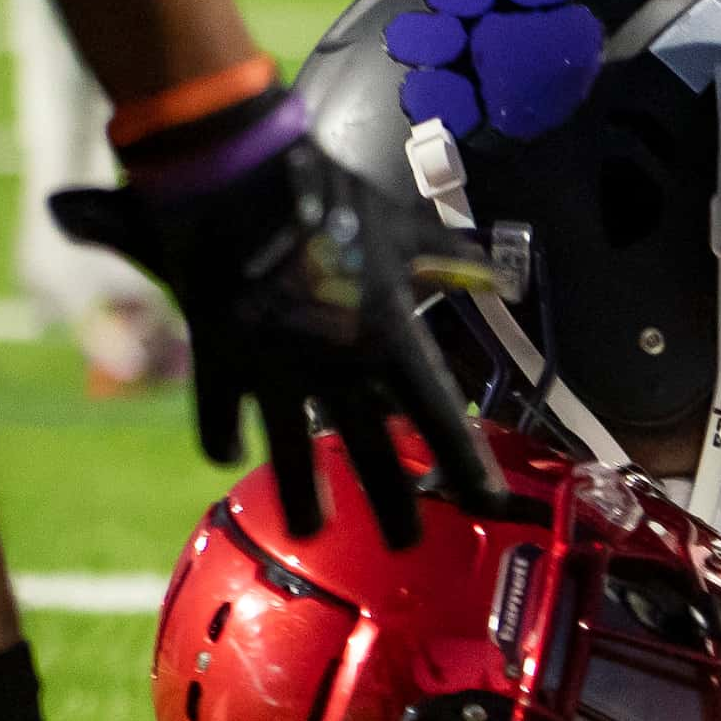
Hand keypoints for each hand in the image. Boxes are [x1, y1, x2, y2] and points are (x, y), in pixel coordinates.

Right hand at [49, 87, 499, 546]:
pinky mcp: (222, 356)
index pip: (442, 418)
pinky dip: (224, 434)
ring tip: (311, 532)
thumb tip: (499, 270)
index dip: (467, 464)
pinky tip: (228, 455)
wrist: (236, 174)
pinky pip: (222, 411)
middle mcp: (338, 368)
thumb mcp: (403, 229)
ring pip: (293, 452)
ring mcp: (276, 369)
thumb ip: (450, 260)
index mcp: (391, 339)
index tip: (485, 501)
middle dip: (394, 504)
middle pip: (374, 455)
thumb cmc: (329, 196)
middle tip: (409, 546)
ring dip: (305, 497)